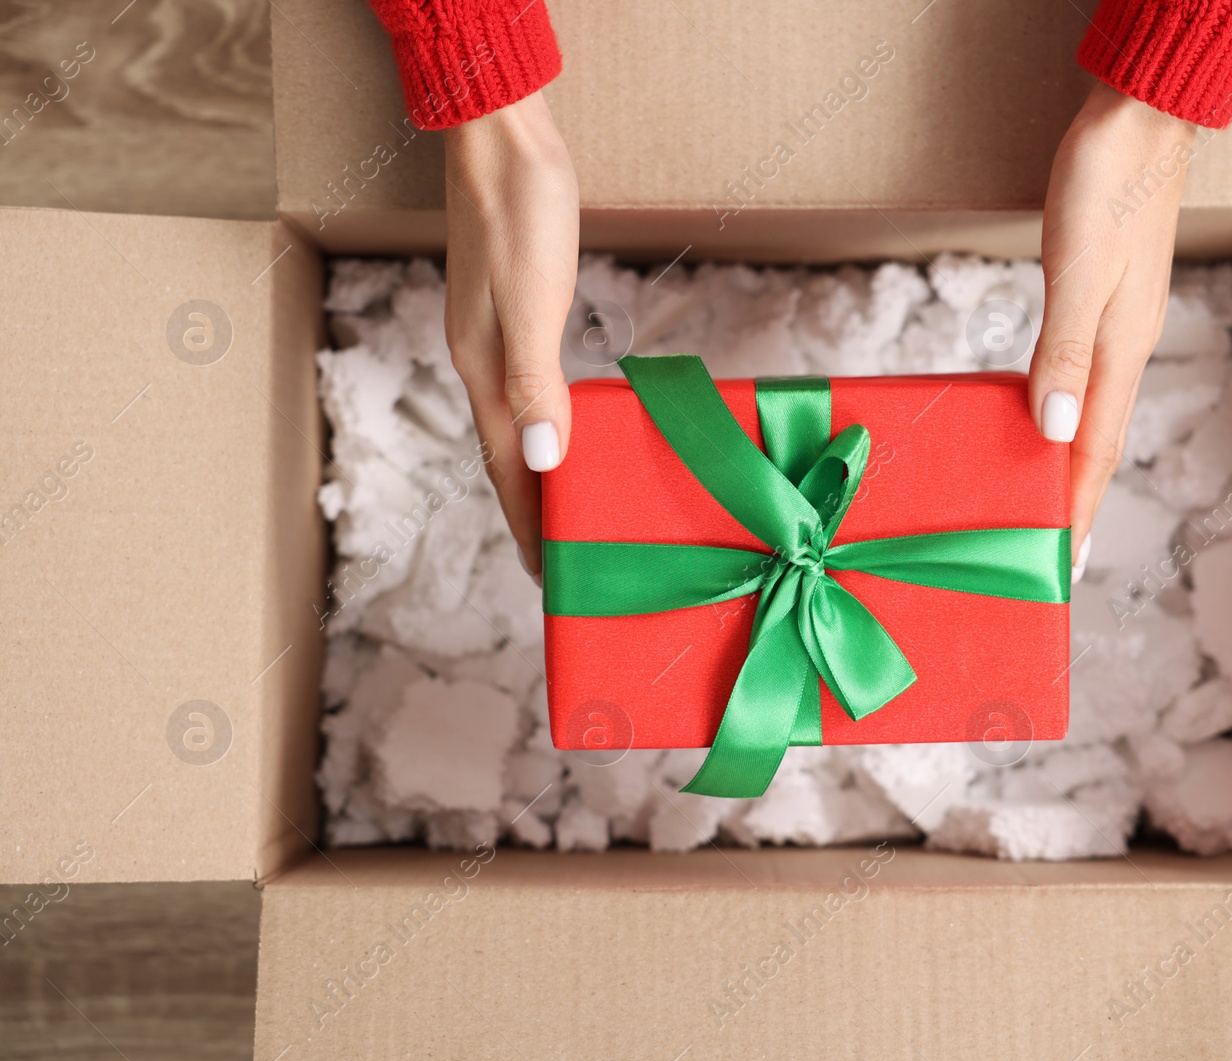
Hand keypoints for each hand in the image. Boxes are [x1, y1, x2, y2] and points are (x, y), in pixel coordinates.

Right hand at [443, 90, 578, 579]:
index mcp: (485, 368)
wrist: (499, 131)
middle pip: (507, 455)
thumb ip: (533, 382)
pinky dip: (544, 422)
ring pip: (516, 423)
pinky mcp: (511, 306)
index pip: (508, 469)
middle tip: (563, 556)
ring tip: (566, 505)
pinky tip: (562, 423)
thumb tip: (541, 461)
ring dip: (537, 470)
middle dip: (532, 510)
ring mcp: (493, 333)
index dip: (528, 522)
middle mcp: (482, 359)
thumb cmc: (518, 209)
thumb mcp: (531, 298)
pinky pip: (527, 388)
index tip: (548, 575)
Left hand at [1031, 82, 1193, 567]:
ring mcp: (1120, 319)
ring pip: (1092, 408)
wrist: (1142, 113)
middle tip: (1051, 549)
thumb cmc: (1110, 180)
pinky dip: (1065, 410)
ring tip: (1046, 498)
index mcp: (1123, 345)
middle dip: (1076, 497)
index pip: (1097, 447)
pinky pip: (1083, 374)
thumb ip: (1063, 349)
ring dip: (1069, 458)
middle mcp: (1127, 342)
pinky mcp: (1107, 294)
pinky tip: (1045, 413)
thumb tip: (1053, 428)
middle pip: (1099, 439)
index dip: (1078, 506)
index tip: (1064, 563)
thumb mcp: (1079, 266)